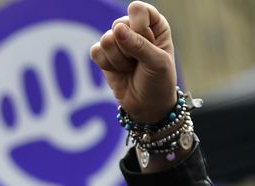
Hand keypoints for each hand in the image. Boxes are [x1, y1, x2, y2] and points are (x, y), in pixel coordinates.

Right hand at [90, 1, 176, 122]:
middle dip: (128, 48)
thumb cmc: (159, 81)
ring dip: (119, 60)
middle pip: (119, 24)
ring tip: (130, 68)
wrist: (147, 105)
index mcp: (154, 23)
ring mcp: (117, 41)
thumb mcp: (157, 62)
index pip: (138, 10)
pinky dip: (107, 65)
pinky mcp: (103, 54)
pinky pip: (95, 52)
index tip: (148, 43)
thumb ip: (138, 44)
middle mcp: (134, 28)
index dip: (139, 28)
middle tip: (139, 62)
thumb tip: (116, 29)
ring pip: (106, 40)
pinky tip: (119, 72)